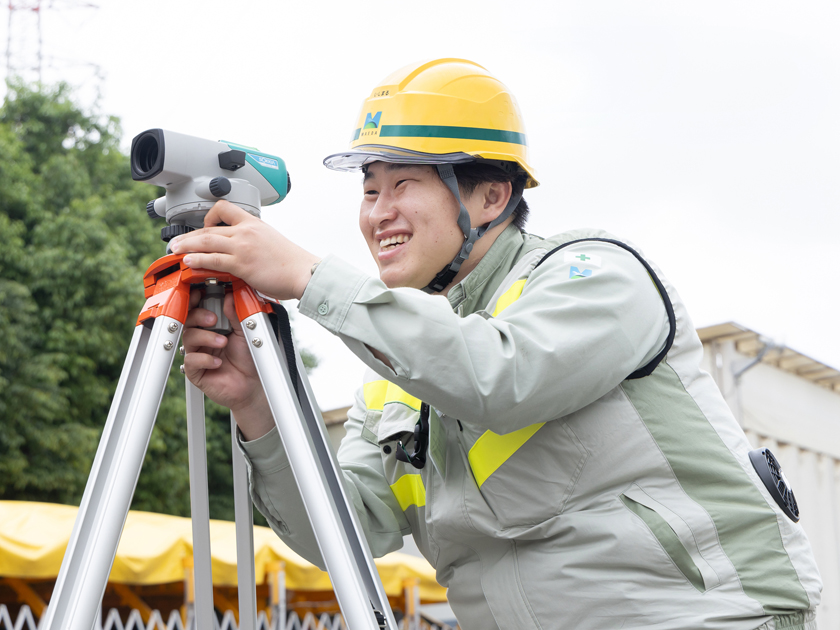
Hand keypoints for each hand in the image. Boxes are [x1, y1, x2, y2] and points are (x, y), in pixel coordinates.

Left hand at [170, 200, 319, 300]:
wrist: (303, 272)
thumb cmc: (292, 262)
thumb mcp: (271, 241)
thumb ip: (253, 242)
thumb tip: (241, 251)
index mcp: (254, 223)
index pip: (224, 208)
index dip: (209, 216)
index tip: (204, 225)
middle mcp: (246, 231)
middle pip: (209, 228)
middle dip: (189, 236)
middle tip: (177, 242)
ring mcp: (243, 247)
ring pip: (206, 241)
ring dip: (187, 246)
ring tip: (175, 251)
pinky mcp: (242, 264)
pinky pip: (212, 259)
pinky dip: (197, 260)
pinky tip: (189, 262)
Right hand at [182, 289, 274, 439]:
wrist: (254, 384)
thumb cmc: (249, 358)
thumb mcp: (244, 332)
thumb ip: (235, 315)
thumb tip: (229, 297)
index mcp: (212, 327)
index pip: (198, 310)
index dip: (196, 301)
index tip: (200, 294)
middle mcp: (203, 339)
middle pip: (188, 321)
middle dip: (198, 316)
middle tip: (213, 320)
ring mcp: (198, 354)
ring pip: (188, 338)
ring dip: (206, 338)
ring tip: (223, 342)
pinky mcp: (196, 372)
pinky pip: (191, 361)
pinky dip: (205, 359)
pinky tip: (218, 362)